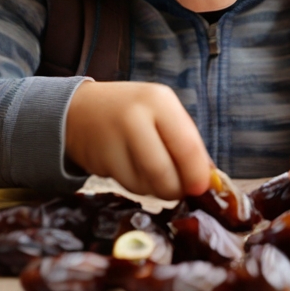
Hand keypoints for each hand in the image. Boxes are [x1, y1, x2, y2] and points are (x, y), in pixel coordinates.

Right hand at [65, 81, 210, 199]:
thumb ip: (185, 143)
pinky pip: (128, 187)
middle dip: (176, 189)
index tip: (203, 188)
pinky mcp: (98, 159)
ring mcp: (113, 138)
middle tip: (180, 190)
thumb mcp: (162, 113)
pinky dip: (138, 187)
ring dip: (156, 190)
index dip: (197, 174)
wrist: (80, 110)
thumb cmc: (132, 112)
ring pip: (146, 185)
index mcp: (159, 100)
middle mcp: (135, 116)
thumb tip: (209, 181)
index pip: (187, 146)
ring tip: (154, 174)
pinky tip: (134, 170)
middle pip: (164, 172)